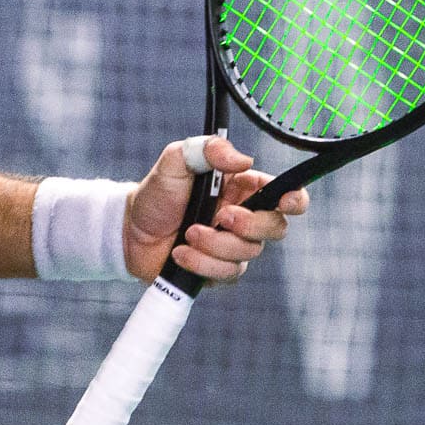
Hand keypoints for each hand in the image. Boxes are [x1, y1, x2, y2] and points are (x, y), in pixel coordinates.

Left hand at [123, 135, 309, 284]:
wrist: (130, 230)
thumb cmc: (158, 192)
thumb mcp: (176, 160)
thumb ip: (206, 149)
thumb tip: (242, 160)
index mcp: (244, 189)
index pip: (286, 194)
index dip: (295, 199)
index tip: (285, 201)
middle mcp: (245, 219)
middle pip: (276, 228)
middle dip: (249, 225)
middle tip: (221, 216)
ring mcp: (233, 248)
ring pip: (247, 254)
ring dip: (215, 245)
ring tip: (187, 233)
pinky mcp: (219, 271)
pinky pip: (226, 274)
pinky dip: (201, 264)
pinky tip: (180, 253)